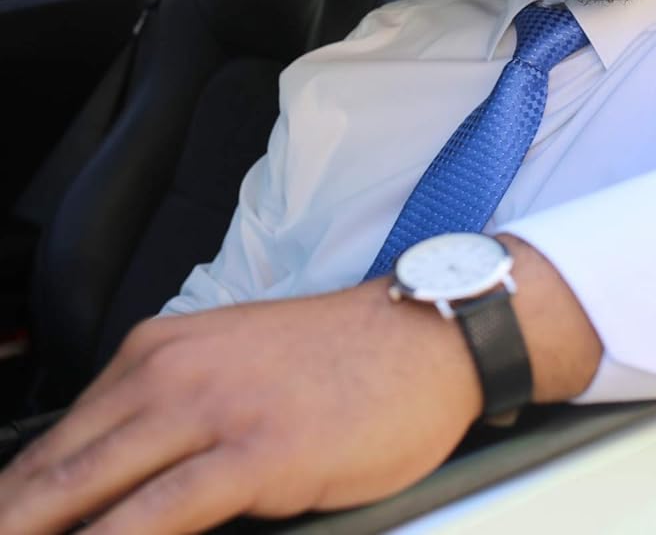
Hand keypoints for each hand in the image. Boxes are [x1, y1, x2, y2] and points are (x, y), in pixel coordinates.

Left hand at [0, 280, 480, 533]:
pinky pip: (154, 517)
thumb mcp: (237, 360)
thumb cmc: (341, 354)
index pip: (56, 441)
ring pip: (85, 494)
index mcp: (162, 348)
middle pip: (53, 473)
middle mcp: (170, 371)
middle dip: (14, 522)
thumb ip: (174, 408)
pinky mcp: (254, 453)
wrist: (421, 334)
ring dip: (38, 534)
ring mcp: (210, 410)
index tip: (11, 529)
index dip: (17, 502)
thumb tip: (122, 479)